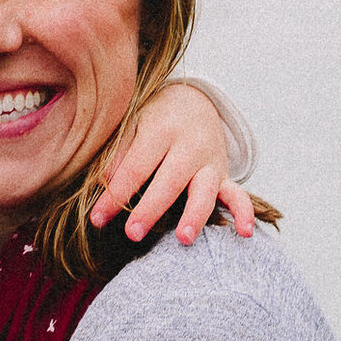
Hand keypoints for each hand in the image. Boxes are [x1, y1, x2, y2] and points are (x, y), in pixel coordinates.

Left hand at [90, 80, 258, 245]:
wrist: (193, 101)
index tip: (96, 219)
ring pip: (204, 190)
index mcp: (161, 130)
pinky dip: (243, 213)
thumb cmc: (153, 119)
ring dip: (195, 215)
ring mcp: (210, 161)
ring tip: (183, 239)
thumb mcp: (132, 125)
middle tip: (132, 233)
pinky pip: (238, 194)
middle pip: (170, 181)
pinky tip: (244, 233)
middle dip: (151, 208)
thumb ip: (118, 154)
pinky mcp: (224, 175)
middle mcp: (189, 146)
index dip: (116, 194)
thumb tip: (102, 184)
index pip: (136, 167)